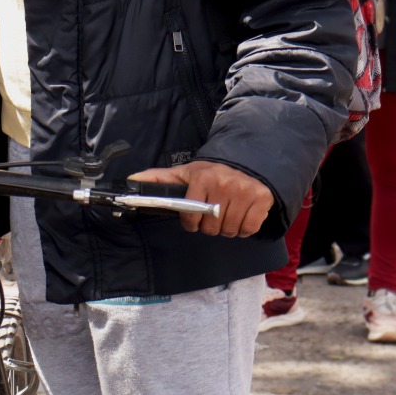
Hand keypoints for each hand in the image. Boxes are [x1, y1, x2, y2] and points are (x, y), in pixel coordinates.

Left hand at [128, 160, 274, 237]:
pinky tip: (240, 216)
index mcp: (204, 177)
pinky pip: (249, 229)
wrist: (243, 164)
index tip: (192, 219)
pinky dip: (244, 229)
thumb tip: (132, 180)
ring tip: (225, 214)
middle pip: (211, 227)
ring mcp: (246, 191)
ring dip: (226, 229)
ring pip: (230, 230)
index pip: (191, 216)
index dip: (190, 222)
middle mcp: (225, 183)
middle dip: (209, 226)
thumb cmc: (209, 173)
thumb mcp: (183, 174)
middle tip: (212, 214)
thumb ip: (158, 178)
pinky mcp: (263, 199)